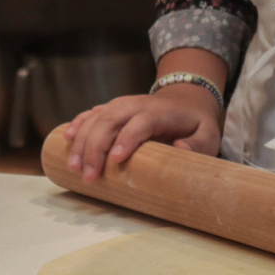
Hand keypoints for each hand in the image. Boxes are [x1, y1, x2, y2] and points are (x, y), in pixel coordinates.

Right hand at [64, 83, 221, 182]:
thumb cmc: (197, 125)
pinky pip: (91, 113)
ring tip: (73, 167)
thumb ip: (198, 144)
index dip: (127, 138)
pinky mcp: (113, 108)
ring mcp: (123, 104)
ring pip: (97, 117)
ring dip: (81, 140)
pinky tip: (66, 138)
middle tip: (88, 176)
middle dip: (96, 147)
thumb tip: (179, 149)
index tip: (116, 160)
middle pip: (111, 120)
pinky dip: (78, 123)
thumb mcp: (209, 136)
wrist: (188, 99)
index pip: (140, 122)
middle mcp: (137, 104)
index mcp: (161, 112)